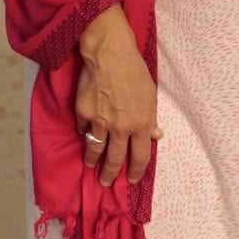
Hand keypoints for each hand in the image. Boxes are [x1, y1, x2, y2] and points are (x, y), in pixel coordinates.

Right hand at [75, 5, 159, 186]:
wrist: (109, 55)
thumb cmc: (134, 72)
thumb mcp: (151, 96)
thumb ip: (151, 119)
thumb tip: (156, 135)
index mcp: (140, 125)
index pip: (140, 157)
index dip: (137, 171)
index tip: (132, 180)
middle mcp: (120, 128)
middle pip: (114, 159)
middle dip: (110, 174)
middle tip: (105, 182)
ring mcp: (99, 122)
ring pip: (95, 148)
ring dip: (92, 160)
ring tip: (90, 165)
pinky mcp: (83, 113)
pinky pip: (83, 128)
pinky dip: (84, 132)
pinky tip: (84, 134)